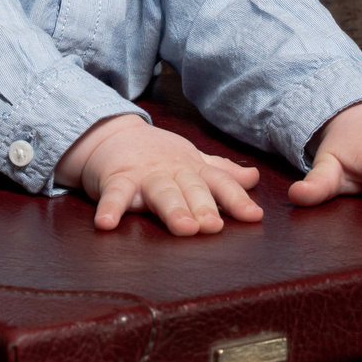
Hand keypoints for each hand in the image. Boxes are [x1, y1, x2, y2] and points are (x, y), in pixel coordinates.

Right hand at [54, 114, 265, 235]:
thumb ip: (221, 172)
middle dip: (204, 206)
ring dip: (173, 209)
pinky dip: (110, 208)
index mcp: (193, 169)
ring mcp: (144, 175)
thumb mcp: (191, 159)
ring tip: (184, 228)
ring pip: (161, 192)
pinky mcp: (116, 179)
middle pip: (192, 188)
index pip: (220, 183)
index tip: (254, 216)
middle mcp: (172, 171)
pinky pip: (114, 194)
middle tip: (214, 226)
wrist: (111, 134)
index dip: (237, 199)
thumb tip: (254, 177)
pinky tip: (106, 224)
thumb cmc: (156, 154)